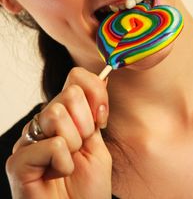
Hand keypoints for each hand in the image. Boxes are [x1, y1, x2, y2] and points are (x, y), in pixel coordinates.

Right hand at [6, 67, 111, 198]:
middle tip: (81, 148)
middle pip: (70, 93)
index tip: (101, 118)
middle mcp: (43, 122)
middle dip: (85, 124)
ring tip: (68, 163)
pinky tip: (56, 175)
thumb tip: (103, 79)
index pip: (76, 77)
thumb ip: (94, 113)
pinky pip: (52, 145)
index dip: (95, 91)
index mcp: (64, 114)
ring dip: (74, 144)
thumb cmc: (88, 188)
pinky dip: (63, 164)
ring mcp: (28, 140)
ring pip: (56, 114)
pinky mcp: (18, 162)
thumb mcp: (97, 143)